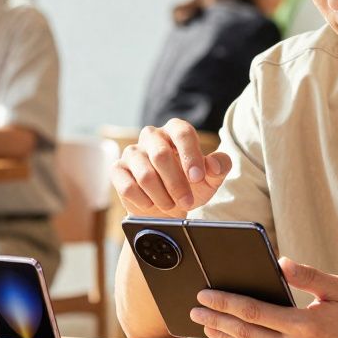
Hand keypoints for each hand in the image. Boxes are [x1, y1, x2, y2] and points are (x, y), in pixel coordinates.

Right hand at [110, 119, 230, 216]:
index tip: (198, 178)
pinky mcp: (118, 169)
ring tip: (170, 205)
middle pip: (160, 155)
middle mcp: (152, 136)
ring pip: (145, 175)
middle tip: (187, 201)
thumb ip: (220, 167)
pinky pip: (128, 187)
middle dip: (176, 184)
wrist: (167, 207)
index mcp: (175, 130)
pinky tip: (151, 204)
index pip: (182, 132)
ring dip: (162, 196)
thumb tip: (213, 164)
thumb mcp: (211, 178)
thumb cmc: (190, 186)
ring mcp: (132, 152)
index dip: (191, 156)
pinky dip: (144, 201)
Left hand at [190, 258, 337, 337]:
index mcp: (304, 326)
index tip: (205, 295)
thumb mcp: (337, 288)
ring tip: (208, 325)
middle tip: (195, 310)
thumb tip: (280, 261)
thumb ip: (307, 275)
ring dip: (225, 337)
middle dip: (215, 320)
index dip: (225, 303)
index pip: (253, 312)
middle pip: (244, 333)